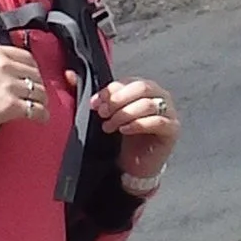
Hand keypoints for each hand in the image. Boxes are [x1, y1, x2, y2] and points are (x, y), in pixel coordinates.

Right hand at [0, 42, 49, 148]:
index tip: (31, 77)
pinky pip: (36, 110)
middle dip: (37, 85)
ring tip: (39, 107)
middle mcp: (4, 65)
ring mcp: (8, 86)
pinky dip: (42, 115)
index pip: (26, 57)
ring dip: (41, 100)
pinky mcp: (10, 106)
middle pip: (35, 74)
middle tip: (35, 95)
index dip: (32, 69)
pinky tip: (41, 119)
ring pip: (39, 92)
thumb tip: (1, 69)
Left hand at [94, 76, 179, 192]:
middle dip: (118, 100)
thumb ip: (90, 95)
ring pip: (147, 104)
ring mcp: (170, 112)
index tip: (94, 105)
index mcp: (144, 88)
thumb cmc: (122, 138)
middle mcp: (160, 96)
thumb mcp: (106, 115)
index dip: (110, 91)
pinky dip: (137, 124)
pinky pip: (157, 121)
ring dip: (124, 114)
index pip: (128, 81)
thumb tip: (68, 74)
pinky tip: (124, 131)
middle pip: (141, 87)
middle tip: (103, 114)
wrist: (135, 166)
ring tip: (110, 126)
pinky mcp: (173, 129)